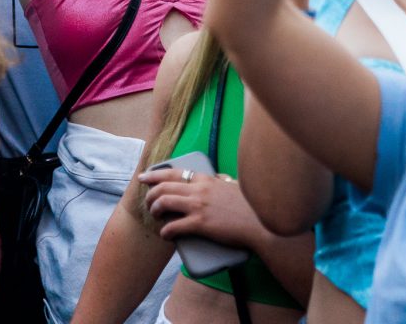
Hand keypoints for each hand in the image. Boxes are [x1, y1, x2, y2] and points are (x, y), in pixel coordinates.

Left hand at [140, 169, 262, 249]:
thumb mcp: (234, 186)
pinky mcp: (200, 224)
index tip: (145, 176)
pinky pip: (174, 226)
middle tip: (146, 200)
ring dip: (155, 209)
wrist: (260, 223)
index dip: (156, 173)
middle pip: (165, 186)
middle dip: (150, 193)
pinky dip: (165, 231)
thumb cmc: (250, 206)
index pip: (175, 172)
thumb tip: (220, 178)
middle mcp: (199, 189)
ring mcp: (198, 206)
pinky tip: (165, 234)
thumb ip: (224, 181)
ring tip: (155, 216)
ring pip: (164, 202)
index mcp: (207, 179)